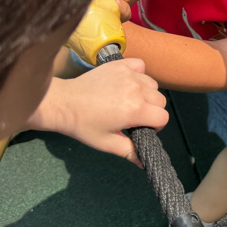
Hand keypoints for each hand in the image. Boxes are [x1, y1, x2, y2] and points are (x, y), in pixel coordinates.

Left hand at [32, 60, 166, 164]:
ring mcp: (129, 74)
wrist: (63, 103)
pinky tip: (128, 83)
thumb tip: (144, 162)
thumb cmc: (84, 125)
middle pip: (161, 100)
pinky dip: (139, 73)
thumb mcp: (106, 143)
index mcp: (135, 110)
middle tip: (135, 117)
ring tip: (130, 100)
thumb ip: (129, 151)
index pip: (162, 117)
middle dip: (153, 111)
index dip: (156, 126)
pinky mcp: (120, 64)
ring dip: (147, 94)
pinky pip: (140, 66)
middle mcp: (136, 90)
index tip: (142, 128)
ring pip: (152, 84)